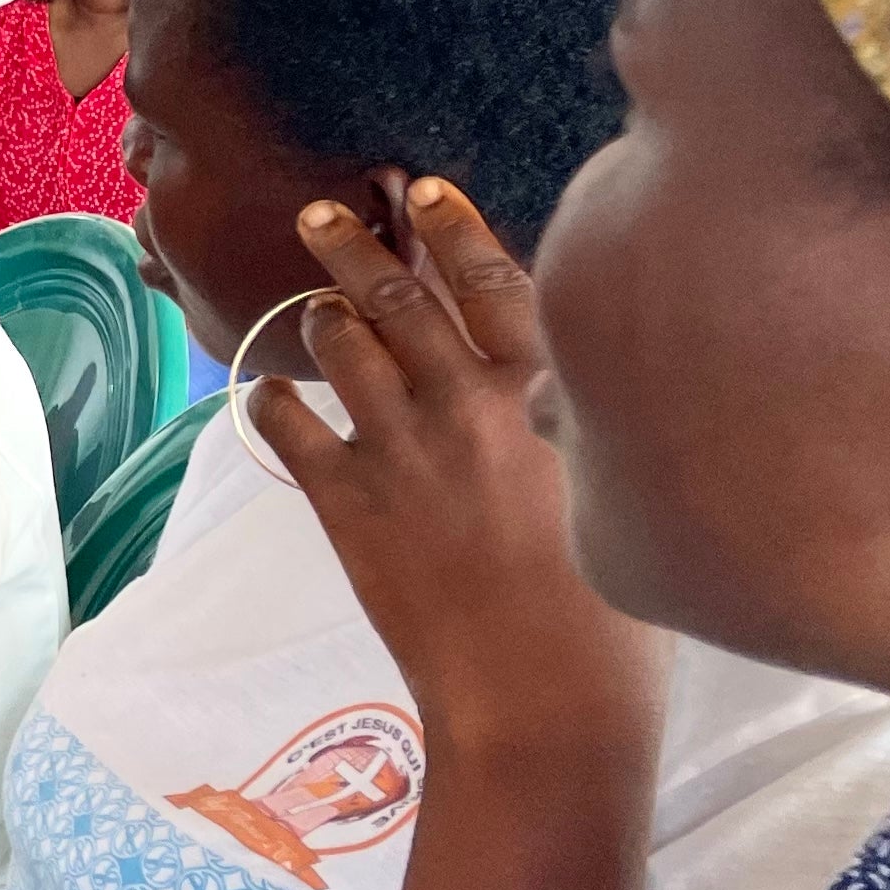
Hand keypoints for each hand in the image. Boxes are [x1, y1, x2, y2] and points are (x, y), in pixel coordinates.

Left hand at [248, 177, 666, 749]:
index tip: (425, 189)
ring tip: (311, 303)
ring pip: (342, 344)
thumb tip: (575, 403)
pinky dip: (269, 401)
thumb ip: (590, 433)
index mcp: (552, 394)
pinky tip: (263, 393)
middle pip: (401, 295)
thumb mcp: (626, 496)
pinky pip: (287, 425)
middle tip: (323, 208)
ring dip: (320, 315)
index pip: (494, 280)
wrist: (543, 700)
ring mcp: (401, 446)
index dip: (453, 227)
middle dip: (356, 243)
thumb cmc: (613, 622)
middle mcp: (470, 403)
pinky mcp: (345, 501)